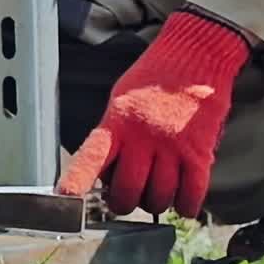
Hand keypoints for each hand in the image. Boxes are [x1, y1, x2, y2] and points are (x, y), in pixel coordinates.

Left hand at [56, 11, 249, 218]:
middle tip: (124, 199)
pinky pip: (190, 195)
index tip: (65, 197)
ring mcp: (171, 146)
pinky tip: (181, 201)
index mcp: (118, 120)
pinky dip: (184, 205)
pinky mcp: (199, 153)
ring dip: (154, 204)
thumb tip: (105, 171)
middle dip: (122, 203)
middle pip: (127, 189)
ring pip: (158, 197)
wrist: (193, 57)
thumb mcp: (121, 99)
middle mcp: (142, 136)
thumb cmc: (154, 77)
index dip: (77, 179)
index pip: (92, 155)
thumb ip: (114, 133)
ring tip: (154, 194)